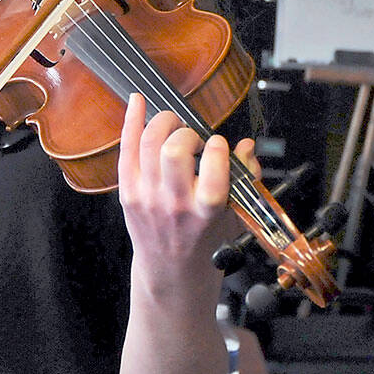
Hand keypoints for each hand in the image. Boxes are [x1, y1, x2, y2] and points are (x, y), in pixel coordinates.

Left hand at [117, 93, 256, 281]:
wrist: (171, 272)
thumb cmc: (205, 242)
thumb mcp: (234, 217)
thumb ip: (245, 179)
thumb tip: (247, 147)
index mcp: (206, 211)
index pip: (213, 168)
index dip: (217, 147)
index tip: (218, 145)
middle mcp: (175, 204)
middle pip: (174, 150)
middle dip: (187, 132)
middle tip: (193, 140)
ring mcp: (148, 198)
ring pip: (149, 143)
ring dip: (163, 123)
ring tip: (173, 126)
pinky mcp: (128, 193)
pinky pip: (126, 149)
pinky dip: (131, 120)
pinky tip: (137, 101)